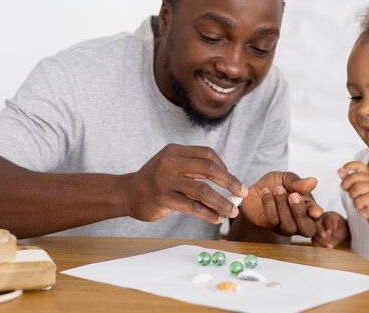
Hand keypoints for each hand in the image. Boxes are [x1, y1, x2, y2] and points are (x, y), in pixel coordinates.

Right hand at [125, 144, 247, 223]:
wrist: (126, 193)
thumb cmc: (155, 180)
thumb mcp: (171, 165)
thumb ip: (193, 168)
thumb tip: (228, 180)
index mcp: (175, 151)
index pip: (207, 155)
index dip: (224, 168)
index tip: (233, 182)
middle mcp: (170, 162)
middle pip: (209, 169)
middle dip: (230, 182)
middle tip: (242, 194)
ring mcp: (165, 180)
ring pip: (202, 191)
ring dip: (221, 202)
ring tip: (232, 211)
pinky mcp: (163, 198)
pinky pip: (192, 206)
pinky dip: (207, 213)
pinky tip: (216, 218)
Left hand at [241, 171, 322, 236]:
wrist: (255, 189)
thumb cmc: (275, 184)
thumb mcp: (287, 179)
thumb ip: (298, 183)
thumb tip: (313, 182)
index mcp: (308, 207)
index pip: (317, 216)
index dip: (317, 215)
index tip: (315, 211)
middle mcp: (299, 221)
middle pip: (307, 229)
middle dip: (300, 213)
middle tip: (293, 196)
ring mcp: (285, 227)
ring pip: (289, 226)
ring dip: (283, 206)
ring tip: (278, 189)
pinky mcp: (270, 227)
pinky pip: (272, 221)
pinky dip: (269, 205)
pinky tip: (266, 192)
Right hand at [312, 211, 348, 247]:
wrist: (341, 235)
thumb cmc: (342, 227)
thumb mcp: (343, 223)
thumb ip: (337, 223)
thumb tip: (333, 226)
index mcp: (327, 216)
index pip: (325, 219)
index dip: (327, 225)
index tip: (330, 232)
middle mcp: (319, 221)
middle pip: (316, 225)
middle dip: (320, 231)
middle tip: (324, 236)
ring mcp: (316, 230)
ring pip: (314, 234)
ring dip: (321, 240)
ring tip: (330, 246)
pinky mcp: (315, 237)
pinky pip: (314, 241)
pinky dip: (319, 245)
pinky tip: (325, 247)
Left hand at [338, 161, 368, 218]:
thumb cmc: (364, 197)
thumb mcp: (354, 186)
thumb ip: (347, 178)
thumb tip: (339, 170)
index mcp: (366, 174)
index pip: (358, 165)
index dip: (349, 165)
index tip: (342, 170)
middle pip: (352, 177)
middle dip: (346, 185)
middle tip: (350, 192)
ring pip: (356, 188)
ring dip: (353, 196)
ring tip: (358, 199)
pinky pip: (358, 200)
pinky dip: (357, 205)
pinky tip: (362, 205)